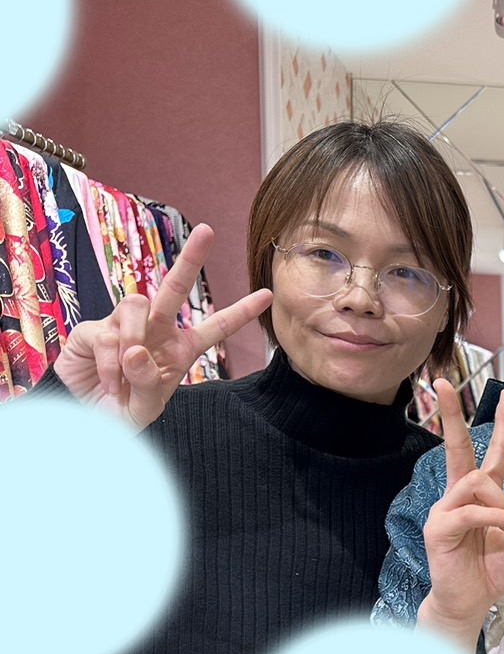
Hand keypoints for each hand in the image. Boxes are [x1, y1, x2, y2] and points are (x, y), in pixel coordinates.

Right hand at [51, 224, 271, 428]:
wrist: (86, 421)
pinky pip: (107, 334)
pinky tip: (109, 382)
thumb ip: (150, 382)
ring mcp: (122, 326)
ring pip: (137, 304)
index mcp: (180, 349)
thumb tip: (136, 350)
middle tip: (207, 231)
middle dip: (191, 259)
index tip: (267, 294)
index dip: (240, 312)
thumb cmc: (123, 411)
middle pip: (174, 288)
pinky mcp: (92, 330)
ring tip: (125, 376)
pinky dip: (110, 364)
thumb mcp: (148, 406)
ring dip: (134, 338)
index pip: (216, 327)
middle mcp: (155, 330)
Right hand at [420, 384, 503, 639]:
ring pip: (475, 481)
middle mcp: (461, 495)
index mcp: (483, 494)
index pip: (494, 452)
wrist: (471, 602)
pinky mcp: (439, 528)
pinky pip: (471, 511)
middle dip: (450, 414)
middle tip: (441, 382)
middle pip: (457, 447)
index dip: (503, 425)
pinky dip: (494, 517)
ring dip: (498, 501)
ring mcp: (446, 509)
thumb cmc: (491, 569)